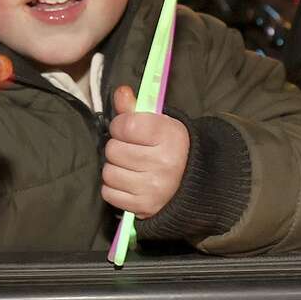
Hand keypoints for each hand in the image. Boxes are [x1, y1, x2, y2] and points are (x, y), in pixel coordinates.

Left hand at [101, 85, 188, 217]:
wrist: (192, 185)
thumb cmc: (170, 148)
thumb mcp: (161, 123)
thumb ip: (136, 108)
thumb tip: (121, 92)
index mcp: (170, 136)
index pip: (125, 125)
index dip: (121, 125)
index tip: (129, 129)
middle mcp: (164, 163)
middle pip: (113, 150)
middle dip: (118, 148)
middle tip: (132, 150)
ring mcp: (153, 188)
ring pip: (109, 172)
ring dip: (115, 168)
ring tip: (131, 167)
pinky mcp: (143, 207)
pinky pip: (109, 193)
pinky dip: (115, 188)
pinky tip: (129, 182)